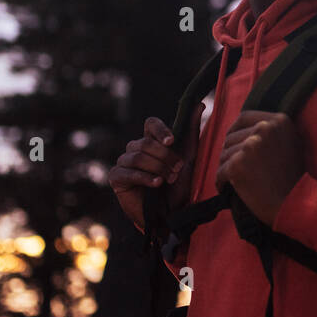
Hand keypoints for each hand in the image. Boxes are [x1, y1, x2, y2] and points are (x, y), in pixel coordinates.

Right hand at [109, 104, 205, 231]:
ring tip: (168, 180)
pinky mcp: (116, 178)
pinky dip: (144, 177)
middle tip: (176, 170)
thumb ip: (192, 130)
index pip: (150, 124)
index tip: (172, 141)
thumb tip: (200, 103)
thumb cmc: (179, 185)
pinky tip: (156, 185)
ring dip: (157, 168)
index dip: (160, 130)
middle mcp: (136, 149)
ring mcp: (124, 163)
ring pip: (137, 156)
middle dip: (164, 157)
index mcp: (152, 142)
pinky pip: (127, 172)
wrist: (171, 214)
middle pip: (145, 142)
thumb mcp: (189, 156)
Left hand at [215, 111, 302, 225]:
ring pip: (224, 154)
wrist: (295, 203)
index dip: (235, 130)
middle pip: (231, 137)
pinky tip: (228, 189)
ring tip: (239, 181)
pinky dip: (221, 182)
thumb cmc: (292, 178)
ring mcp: (250, 145)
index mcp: (279, 121)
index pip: (244, 117)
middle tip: (239, 169)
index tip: (233, 143)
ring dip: (227, 169)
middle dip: (231, 153)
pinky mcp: (238, 164)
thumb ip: (271, 131)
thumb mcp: (291, 143)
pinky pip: (220, 171)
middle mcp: (264, 128)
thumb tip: (243, 129)